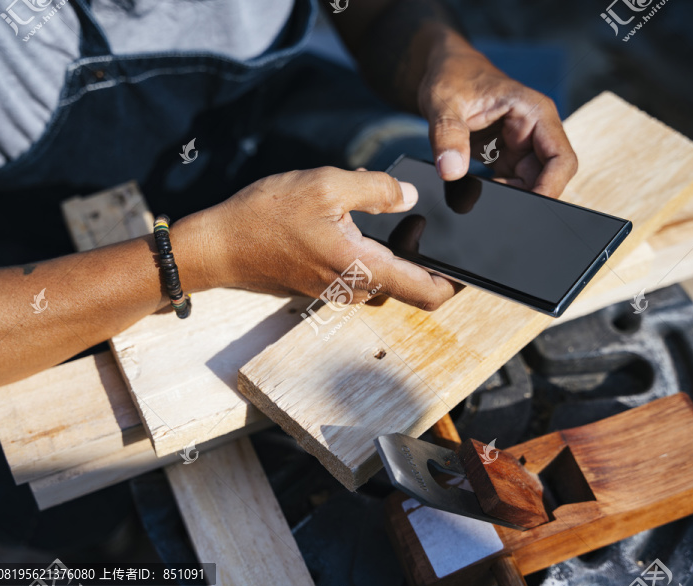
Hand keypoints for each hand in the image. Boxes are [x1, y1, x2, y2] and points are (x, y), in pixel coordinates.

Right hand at [183, 167, 456, 309]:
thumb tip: (410, 196)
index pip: (429, 293)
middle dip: (429, 260)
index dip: (457, 283)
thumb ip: (376, 189)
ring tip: (398, 217)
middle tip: (435, 224)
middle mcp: (356, 290)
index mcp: (364, 269)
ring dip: (398, 254)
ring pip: (387, 279)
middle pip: (412, 286)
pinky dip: (374, 254)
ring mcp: (339, 291)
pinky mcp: (325, 285)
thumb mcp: (327, 185)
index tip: (473, 263)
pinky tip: (362, 224)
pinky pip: (363, 275)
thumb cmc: (265, 217)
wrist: (219, 245)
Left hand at [418, 36, 577, 196]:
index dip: (551, 187)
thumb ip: (447, 135)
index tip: (529, 206)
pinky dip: (498, 193)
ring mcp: (523, 146)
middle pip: (549, 177)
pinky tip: (477, 191)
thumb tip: (450, 171)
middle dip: (528, 197)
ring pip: (531, 184)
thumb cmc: (452, 76)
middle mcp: (536, 131)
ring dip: (511, 197)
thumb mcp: (444, 102)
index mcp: (535, 112)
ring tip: (480, 195)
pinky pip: (512, 184)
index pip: (560, 159)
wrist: (444, 72)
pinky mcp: (507, 158)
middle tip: (495, 205)